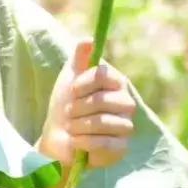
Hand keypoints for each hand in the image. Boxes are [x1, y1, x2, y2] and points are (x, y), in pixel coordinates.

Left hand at [38, 38, 137, 171]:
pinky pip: (104, 143)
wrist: (60, 136)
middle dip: (79, 107)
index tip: (72, 90)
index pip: (104, 75)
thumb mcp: (70, 76)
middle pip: (102, 100)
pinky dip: (84, 142)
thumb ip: (80, 57)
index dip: (84, 82)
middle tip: (69, 112)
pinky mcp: (122, 148)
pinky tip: (76, 140)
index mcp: (116, 82)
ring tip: (71, 127)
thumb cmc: (67, 102)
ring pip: (103, 122)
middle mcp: (126, 103)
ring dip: (79, 125)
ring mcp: (126, 126)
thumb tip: (89, 40)